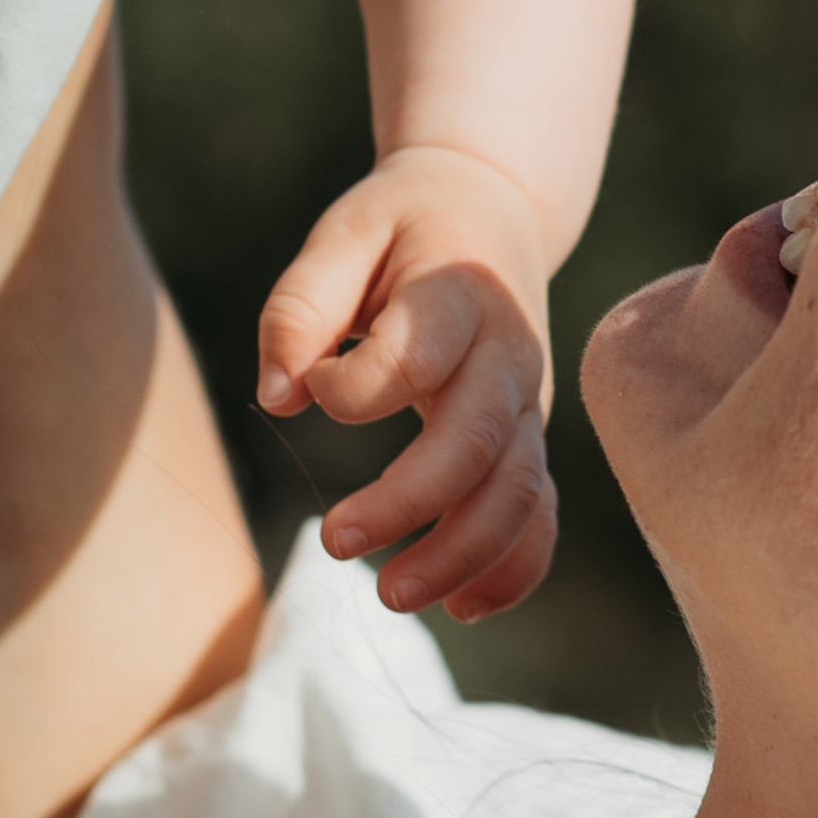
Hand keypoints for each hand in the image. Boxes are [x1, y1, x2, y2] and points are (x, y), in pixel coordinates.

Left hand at [256, 144, 556, 619]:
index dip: (353, 386)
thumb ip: (300, 307)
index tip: (310, 383)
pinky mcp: (528, 438)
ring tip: (392, 595)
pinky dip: (513, 567)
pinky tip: (462, 607)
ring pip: (517, 491)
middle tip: (334, 542)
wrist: (492, 210)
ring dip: (463, 553)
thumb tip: (279, 397)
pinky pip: (539, 513)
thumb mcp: (344, 234)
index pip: (417, 356)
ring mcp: (528, 403)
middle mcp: (508, 353)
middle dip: (411, 503)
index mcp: (461, 293)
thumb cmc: (403, 227)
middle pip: (478, 442)